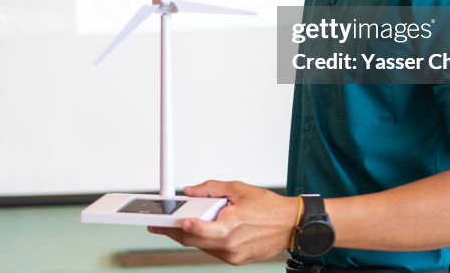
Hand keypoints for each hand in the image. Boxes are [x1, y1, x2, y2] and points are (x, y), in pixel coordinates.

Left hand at [147, 180, 298, 264]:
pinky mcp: (236, 260)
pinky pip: (213, 251)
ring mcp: (233, 255)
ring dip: (189, 236)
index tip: (166, 223)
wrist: (290, 225)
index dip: (180, 228)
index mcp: (231, 225)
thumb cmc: (269, 207)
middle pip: (194, 241)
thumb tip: (191, 190)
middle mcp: (231, 245)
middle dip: (175, 232)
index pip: (200, 230)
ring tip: (177, 225)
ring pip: (202, 247)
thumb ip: (211, 188)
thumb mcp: (238, 189)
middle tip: (158, 225)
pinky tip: (201, 230)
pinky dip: (205, 240)